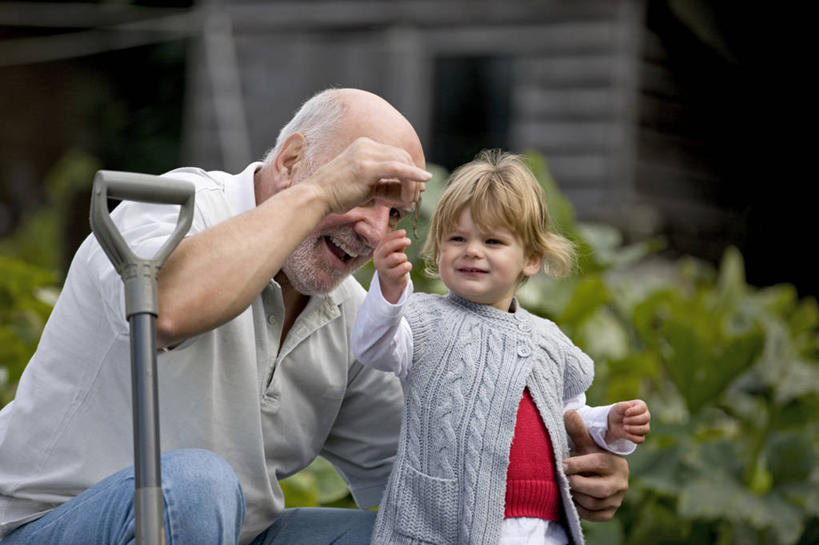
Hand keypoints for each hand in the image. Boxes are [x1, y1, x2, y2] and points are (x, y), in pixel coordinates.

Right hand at [309, 137, 428, 214]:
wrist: (316, 197)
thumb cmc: (336, 195)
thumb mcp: (364, 186)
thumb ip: (384, 184)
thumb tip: (407, 190)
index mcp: (364, 146)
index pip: (396, 155)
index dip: (410, 171)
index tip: (415, 188)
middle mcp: (366, 145)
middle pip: (402, 157)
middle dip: (413, 178)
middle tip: (414, 198)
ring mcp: (366, 154)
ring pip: (402, 163)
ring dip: (411, 183)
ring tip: (408, 201)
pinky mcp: (367, 167)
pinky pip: (398, 169)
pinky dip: (413, 174)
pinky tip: (425, 180)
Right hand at [374, 229, 411, 303]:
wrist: (391, 283)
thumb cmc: (394, 263)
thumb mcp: (394, 252)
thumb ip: (397, 244)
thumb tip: (403, 235)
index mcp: (378, 252)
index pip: (384, 240)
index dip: (395, 235)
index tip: (404, 232)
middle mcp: (378, 260)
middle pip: (387, 247)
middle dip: (399, 242)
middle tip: (409, 241)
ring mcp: (384, 269)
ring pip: (397, 257)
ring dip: (404, 257)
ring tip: (403, 260)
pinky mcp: (392, 277)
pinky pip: (404, 267)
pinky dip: (408, 265)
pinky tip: (405, 268)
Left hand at [563, 409, 628, 520]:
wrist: (597, 473)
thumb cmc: (588, 455)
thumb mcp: (585, 443)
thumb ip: (578, 430)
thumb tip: (569, 412)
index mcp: (615, 462)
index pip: (597, 464)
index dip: (576, 465)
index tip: (562, 465)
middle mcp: (621, 482)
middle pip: (599, 489)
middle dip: (577, 484)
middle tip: (564, 479)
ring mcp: (617, 499)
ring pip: (594, 503)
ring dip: (576, 496)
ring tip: (568, 486)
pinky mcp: (611, 511)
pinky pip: (594, 515)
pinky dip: (581, 509)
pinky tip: (574, 498)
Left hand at [606, 399, 649, 443]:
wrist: (612, 423)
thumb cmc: (617, 412)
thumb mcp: (617, 407)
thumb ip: (622, 405)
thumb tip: (629, 405)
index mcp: (641, 406)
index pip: (643, 408)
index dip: (634, 411)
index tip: (626, 413)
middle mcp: (645, 416)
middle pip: (646, 418)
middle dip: (634, 420)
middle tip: (624, 420)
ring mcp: (644, 427)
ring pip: (645, 429)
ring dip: (634, 429)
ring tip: (624, 427)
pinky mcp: (640, 436)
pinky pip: (641, 439)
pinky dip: (633, 437)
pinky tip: (626, 434)